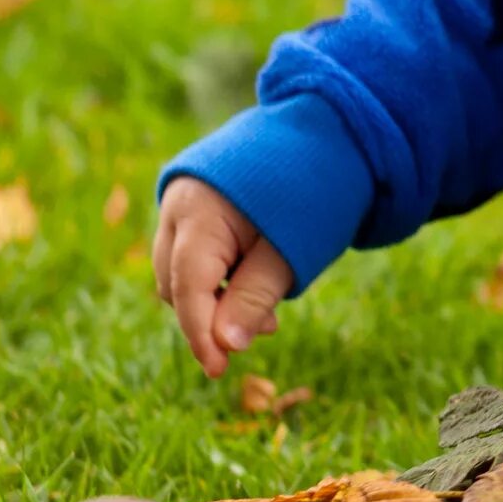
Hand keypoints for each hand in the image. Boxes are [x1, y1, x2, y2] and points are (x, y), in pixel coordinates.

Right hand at [153, 179, 293, 378]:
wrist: (324, 132)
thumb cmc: (310, 191)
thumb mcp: (289, 252)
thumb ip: (253, 298)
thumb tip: (225, 346)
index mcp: (198, 212)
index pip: (187, 287)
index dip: (200, 333)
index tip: (219, 370)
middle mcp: (178, 206)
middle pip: (177, 283)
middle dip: (213, 316)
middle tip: (269, 328)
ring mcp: (182, 203)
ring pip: (183, 271)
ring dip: (217, 299)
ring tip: (270, 308)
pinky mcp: (194, 206)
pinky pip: (193, 254)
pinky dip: (219, 276)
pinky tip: (257, 281)